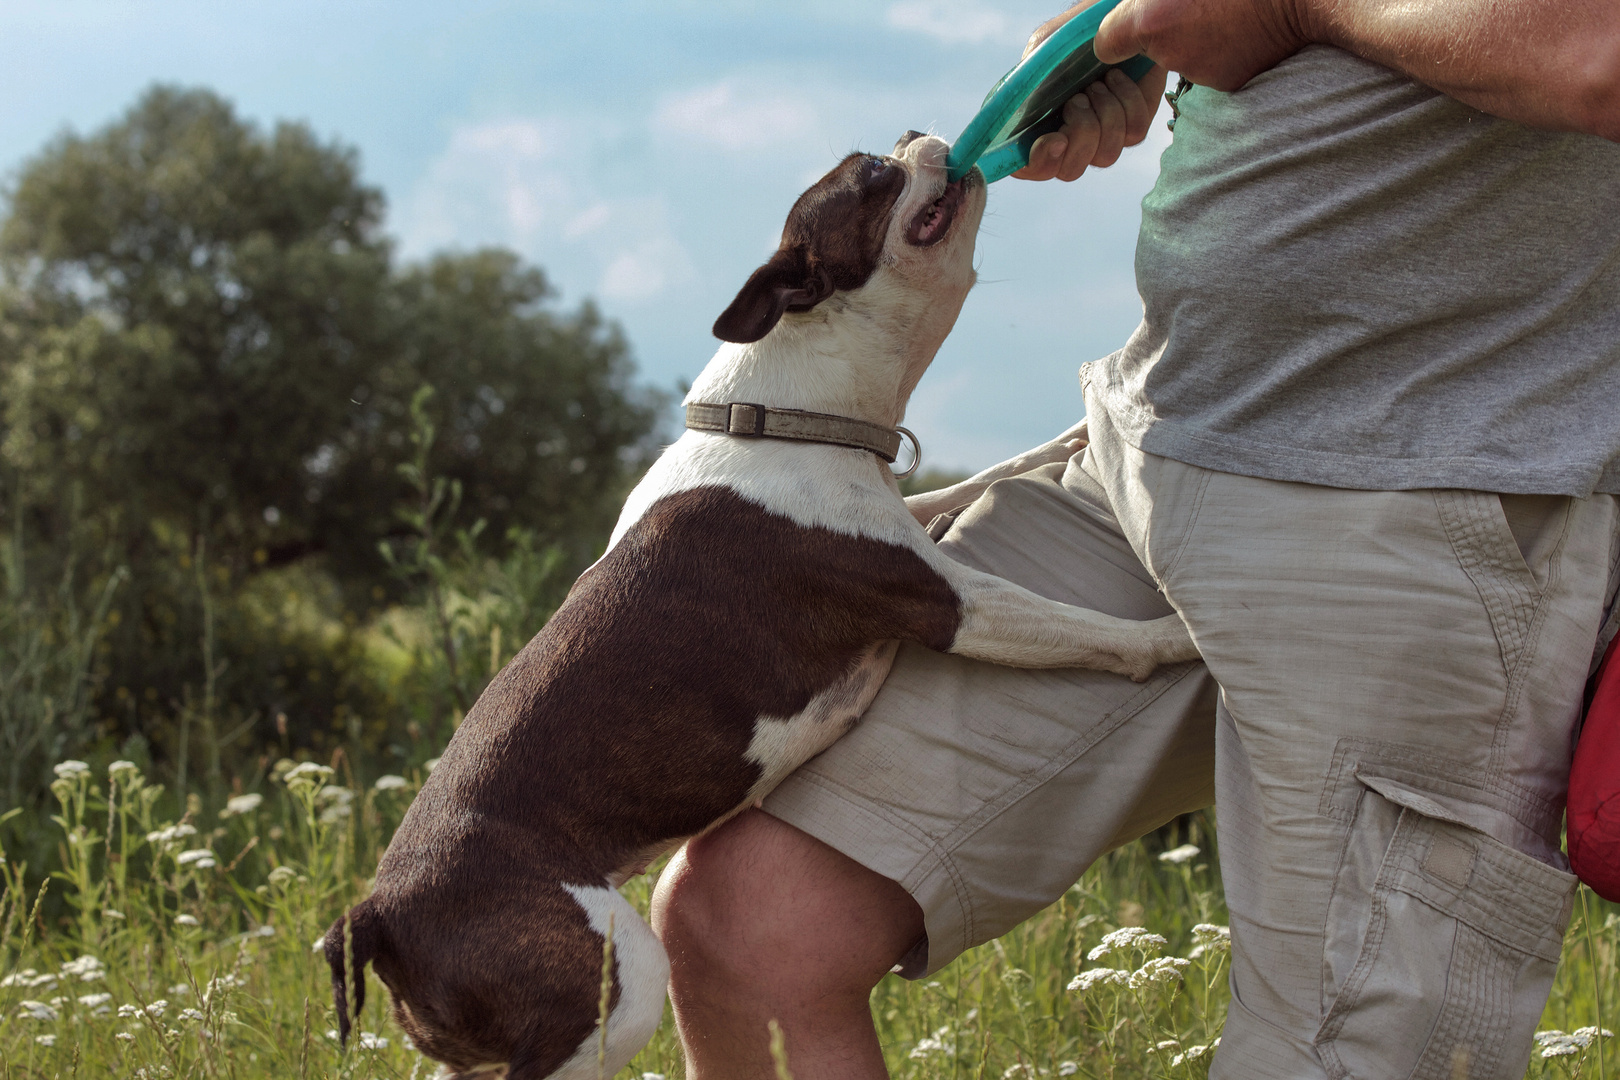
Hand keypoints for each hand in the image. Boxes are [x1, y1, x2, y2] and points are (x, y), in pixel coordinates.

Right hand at [1012, 3, 1168, 181]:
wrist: (1116, 18)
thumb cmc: (1074, 34)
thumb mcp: (1044, 48)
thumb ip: (1030, 76)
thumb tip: (1026, 103)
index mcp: (1039, 127)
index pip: (1030, 168)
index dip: (1040, 163)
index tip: (1055, 139)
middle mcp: (1070, 139)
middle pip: (1070, 170)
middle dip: (1080, 132)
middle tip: (1078, 98)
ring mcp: (1103, 137)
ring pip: (1105, 156)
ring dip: (1104, 115)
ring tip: (1098, 83)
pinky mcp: (1132, 125)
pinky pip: (1133, 133)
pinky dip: (1126, 102)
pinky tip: (1116, 78)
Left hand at [1094, 0, 1308, 92]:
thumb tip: (1128, 9)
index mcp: (1150, 21)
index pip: (1106, 43)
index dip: (1115, 33)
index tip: (1126, 26)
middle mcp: (1170, 52)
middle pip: (1148, 48)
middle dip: (1163, 29)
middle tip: (1194, 4)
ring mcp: (1200, 71)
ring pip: (1183, 55)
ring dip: (1196, 37)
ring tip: (1225, 11)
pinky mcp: (1228, 83)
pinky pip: (1213, 65)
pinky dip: (1222, 49)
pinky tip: (1243, 27)